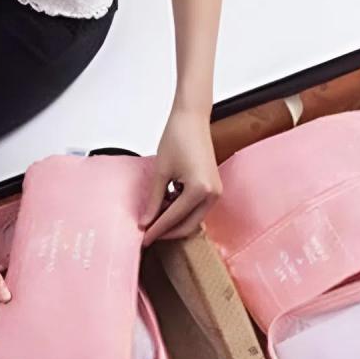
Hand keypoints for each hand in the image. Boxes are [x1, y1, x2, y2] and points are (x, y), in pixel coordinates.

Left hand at [140, 105, 221, 244]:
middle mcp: (212, 195)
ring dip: (175, 221)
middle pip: (188, 226)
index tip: (143, 239)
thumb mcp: (161, 172)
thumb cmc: (177, 138)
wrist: (192, 119)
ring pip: (193, 219)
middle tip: (148, 234)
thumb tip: (145, 222)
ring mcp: (215, 193)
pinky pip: (197, 209)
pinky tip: (166, 205)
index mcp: (199, 190)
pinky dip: (182, 211)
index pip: (174, 218)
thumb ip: (153, 201)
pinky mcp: (213, 189)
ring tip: (154, 217)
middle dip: (168, 231)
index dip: (156, 230)